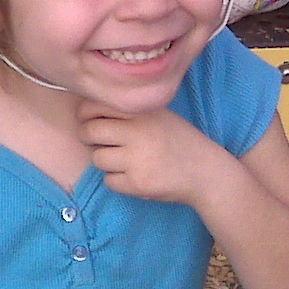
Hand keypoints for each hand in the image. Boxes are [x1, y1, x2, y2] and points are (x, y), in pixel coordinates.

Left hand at [77, 104, 217, 205]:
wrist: (205, 171)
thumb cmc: (176, 140)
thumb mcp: (156, 114)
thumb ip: (126, 110)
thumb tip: (83, 111)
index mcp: (140, 111)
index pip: (92, 106)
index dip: (85, 114)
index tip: (90, 120)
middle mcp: (138, 131)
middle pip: (89, 132)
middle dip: (88, 138)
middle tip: (98, 141)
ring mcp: (137, 158)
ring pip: (97, 159)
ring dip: (105, 161)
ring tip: (124, 160)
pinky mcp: (138, 183)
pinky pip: (109, 181)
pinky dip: (117, 180)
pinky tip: (134, 175)